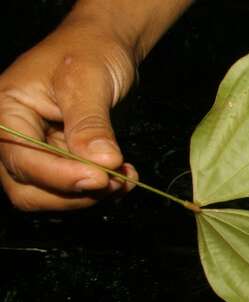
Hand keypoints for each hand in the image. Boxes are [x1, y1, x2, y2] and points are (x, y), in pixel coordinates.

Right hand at [0, 19, 138, 210]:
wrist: (108, 46)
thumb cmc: (90, 50)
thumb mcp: (87, 80)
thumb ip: (90, 124)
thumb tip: (101, 163)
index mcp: (7, 113)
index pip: (22, 161)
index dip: (60, 176)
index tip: (100, 177)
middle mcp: (18, 138)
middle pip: (30, 189)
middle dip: (74, 193)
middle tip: (113, 181)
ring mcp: (43, 151)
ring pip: (55, 195)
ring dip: (92, 195)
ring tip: (125, 177)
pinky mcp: (67, 159)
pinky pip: (78, 188)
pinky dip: (103, 188)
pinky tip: (125, 175)